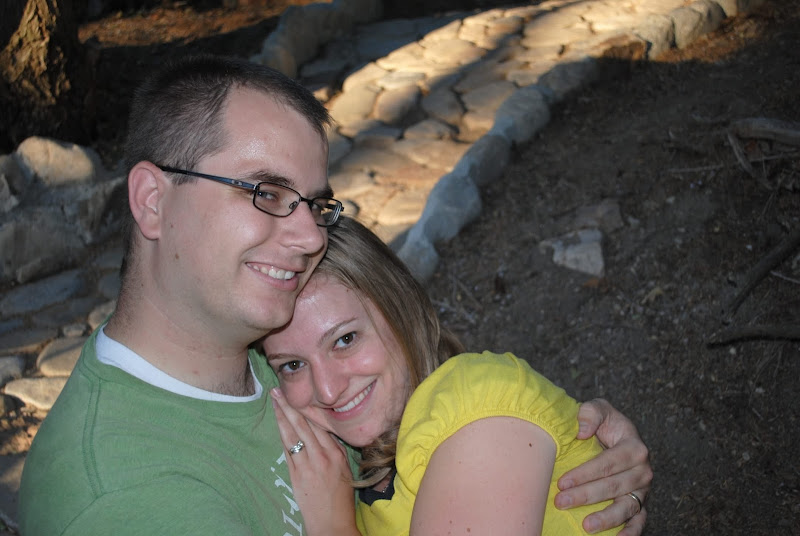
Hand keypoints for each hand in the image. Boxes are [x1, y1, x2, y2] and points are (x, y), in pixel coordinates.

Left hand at [271, 388, 359, 535]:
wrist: (332, 524)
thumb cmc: (341, 497)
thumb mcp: (344, 469)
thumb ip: (334, 449)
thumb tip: (322, 431)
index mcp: (337, 453)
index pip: (320, 424)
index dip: (307, 407)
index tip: (299, 393)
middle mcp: (323, 456)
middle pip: (304, 425)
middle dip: (290, 406)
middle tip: (278, 390)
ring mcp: (308, 466)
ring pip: (293, 435)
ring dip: (282, 416)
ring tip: (274, 401)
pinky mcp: (296, 476)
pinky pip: (288, 450)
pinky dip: (282, 435)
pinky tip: (277, 424)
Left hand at [555, 398, 651, 534]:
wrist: (614, 435)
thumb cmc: (603, 423)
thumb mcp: (597, 408)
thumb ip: (590, 413)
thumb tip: (581, 432)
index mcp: (635, 447)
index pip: (609, 462)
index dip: (585, 473)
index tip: (562, 481)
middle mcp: (643, 470)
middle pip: (614, 486)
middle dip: (586, 495)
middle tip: (561, 502)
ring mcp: (643, 490)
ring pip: (627, 507)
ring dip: (607, 519)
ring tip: (586, 526)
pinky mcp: (641, 504)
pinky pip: (639, 521)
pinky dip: (630, 533)